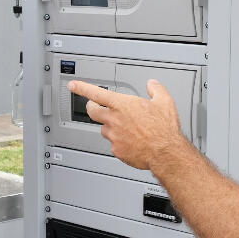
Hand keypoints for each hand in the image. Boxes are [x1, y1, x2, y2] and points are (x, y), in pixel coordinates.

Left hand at [68, 78, 184, 170]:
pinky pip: (114, 144)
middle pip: (92, 112)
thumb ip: (156, 89)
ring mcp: (114, 136)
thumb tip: (152, 84)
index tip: (73, 85)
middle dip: (92, 107)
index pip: (96, 93)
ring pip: (105, 129)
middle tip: (96, 106)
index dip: (82, 88)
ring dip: (111, 126)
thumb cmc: (164, 129)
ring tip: (127, 128)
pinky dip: (120, 142)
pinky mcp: (117, 150)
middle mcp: (114, 120)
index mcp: (122, 105)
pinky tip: (132, 142)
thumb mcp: (165, 102)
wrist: (166, 152)